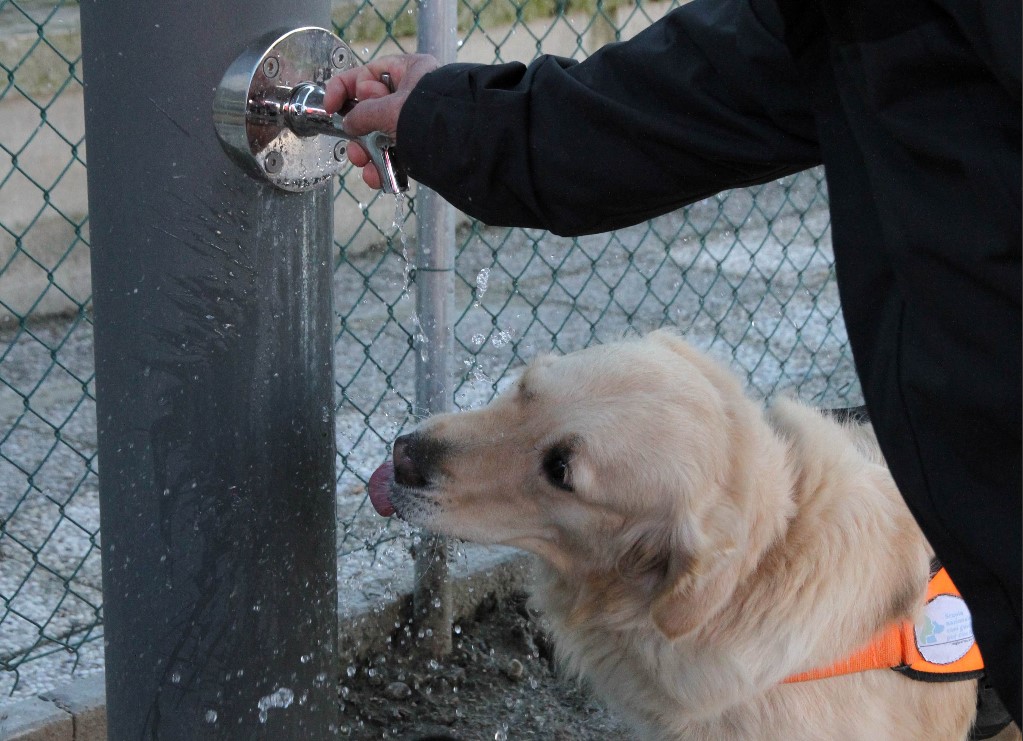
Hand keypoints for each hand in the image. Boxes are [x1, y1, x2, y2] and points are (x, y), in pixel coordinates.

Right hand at [324, 54, 439, 189]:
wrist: (467, 147)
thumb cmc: (433, 116)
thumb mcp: (390, 110)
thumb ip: (363, 114)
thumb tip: (350, 124)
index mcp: (408, 71)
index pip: (365, 74)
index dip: (343, 89)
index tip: (329, 108)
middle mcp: (412, 93)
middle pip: (369, 108)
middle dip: (357, 130)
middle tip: (353, 144)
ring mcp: (415, 121)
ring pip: (379, 134)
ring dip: (366, 152)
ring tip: (363, 164)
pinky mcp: (420, 146)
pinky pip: (393, 153)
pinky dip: (382, 165)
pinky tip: (376, 177)